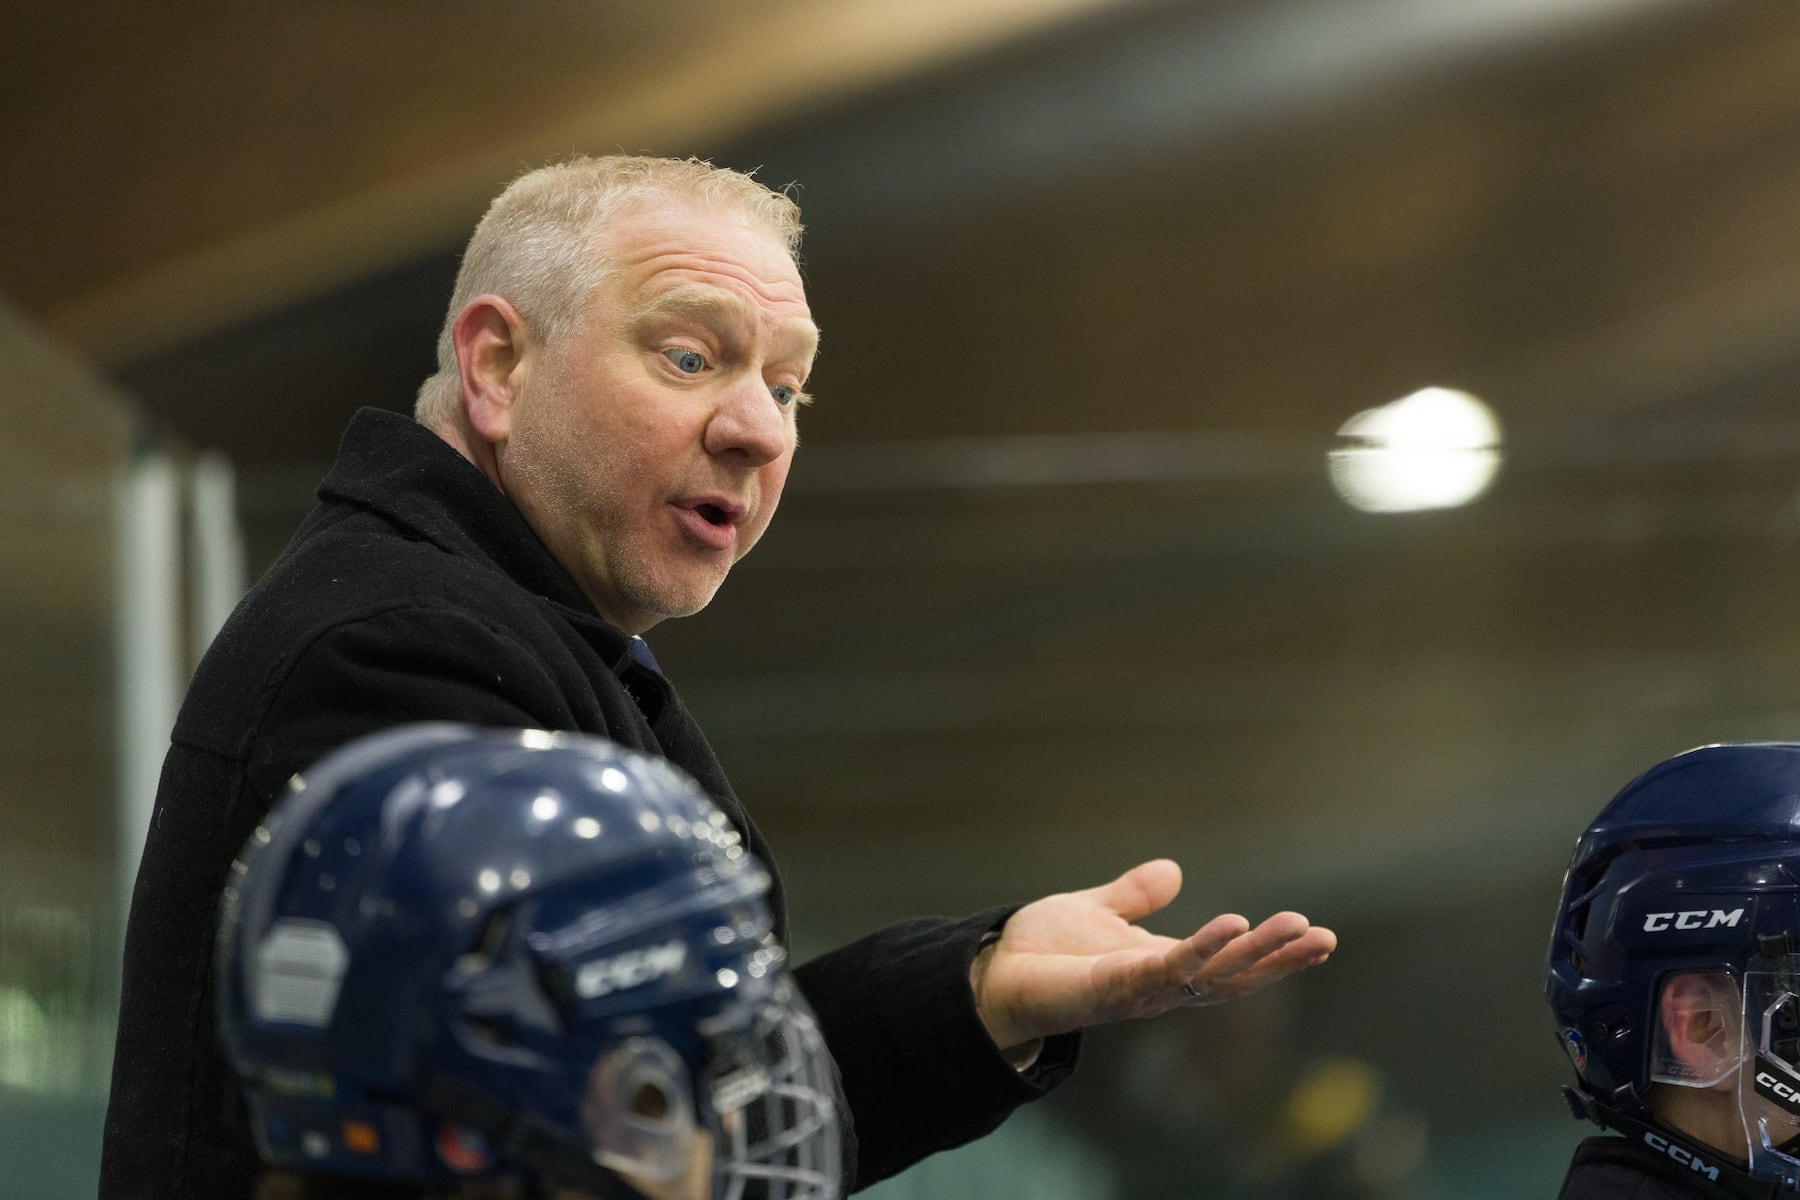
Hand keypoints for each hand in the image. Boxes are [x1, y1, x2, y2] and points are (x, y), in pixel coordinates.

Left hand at [968, 859, 1336, 1054]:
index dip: (1272, 951)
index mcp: (1164, 965)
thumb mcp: (1097, 911)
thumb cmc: (1041, 952)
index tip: (1317, 934)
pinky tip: (1233, 924)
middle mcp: (1162, 984)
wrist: (991, 972)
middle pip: (1234, 976)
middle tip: (1324, 937)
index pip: (1230, 962)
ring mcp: (1143, 991)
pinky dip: (1204, 949)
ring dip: (1257, 954)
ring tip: (1297, 927)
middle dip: (1280, 959)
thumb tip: (1172, 869)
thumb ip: (1133, 896)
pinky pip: (1171, 969)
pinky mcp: (1118, 988)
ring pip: (1214, 976)